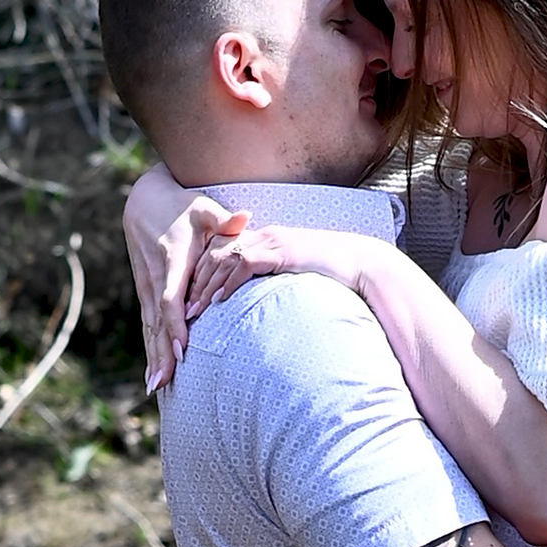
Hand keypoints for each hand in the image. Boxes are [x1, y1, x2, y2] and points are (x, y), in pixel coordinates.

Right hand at [123, 171, 245, 391]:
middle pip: (158, 322)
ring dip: (153, 358)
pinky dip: (150, 351)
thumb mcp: (203, 208)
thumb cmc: (182, 206)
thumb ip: (224, 219)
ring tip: (156, 387)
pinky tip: (153, 376)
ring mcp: (147, 288)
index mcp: (171, 261)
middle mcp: (155, 279)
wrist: (144, 202)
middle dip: (161, 353)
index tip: (182, 349)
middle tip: (165, 382)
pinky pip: (148, 326)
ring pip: (150, 328)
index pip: (171, 298)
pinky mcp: (145, 294)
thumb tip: (245, 218)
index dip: (175, 324)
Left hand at [184, 224, 379, 320]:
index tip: (192, 298)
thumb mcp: (298, 275)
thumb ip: (277, 283)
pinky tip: (218, 302)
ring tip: (194, 310)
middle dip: (198, 281)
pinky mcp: (281, 251)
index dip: (205, 275)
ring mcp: (273, 241)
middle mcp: (265, 236)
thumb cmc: (335, 274)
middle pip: (217, 253)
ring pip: (225, 259)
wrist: (363, 264)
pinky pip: (245, 264)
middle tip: (183, 308)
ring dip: (207, 286)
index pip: (224, 251)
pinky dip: (228, 284)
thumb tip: (267, 304)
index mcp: (266, 240)